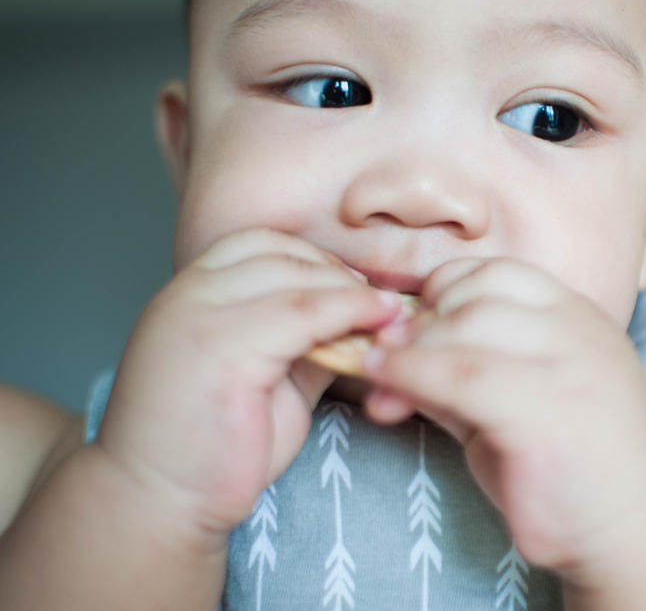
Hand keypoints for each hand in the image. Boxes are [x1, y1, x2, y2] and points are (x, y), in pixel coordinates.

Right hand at [95, 228, 401, 535]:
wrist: (157, 502)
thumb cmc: (211, 448)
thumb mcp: (266, 376)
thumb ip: (301, 341)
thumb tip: (356, 318)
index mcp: (188, 294)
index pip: (257, 244)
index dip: (312, 257)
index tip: (352, 285)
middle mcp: (187, 295)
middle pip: (278, 254)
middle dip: (337, 273)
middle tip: (380, 303)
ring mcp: (200, 318)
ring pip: (296, 280)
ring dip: (350, 294)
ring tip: (388, 315)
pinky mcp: (221, 350)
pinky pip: (302, 316)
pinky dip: (348, 315)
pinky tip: (375, 326)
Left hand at [362, 258, 645, 583]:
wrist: (633, 530)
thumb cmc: (570, 466)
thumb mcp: (514, 402)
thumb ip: (465, 371)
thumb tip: (389, 353)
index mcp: (577, 317)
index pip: (496, 273)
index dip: (442, 294)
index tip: (413, 331)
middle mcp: (578, 329)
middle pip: (474, 294)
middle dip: (417, 325)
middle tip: (381, 361)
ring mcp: (569, 365)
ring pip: (463, 327)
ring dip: (406, 353)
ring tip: (377, 382)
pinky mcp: (548, 410)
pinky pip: (460, 376)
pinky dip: (410, 379)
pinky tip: (386, 400)